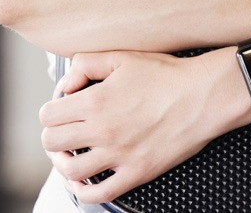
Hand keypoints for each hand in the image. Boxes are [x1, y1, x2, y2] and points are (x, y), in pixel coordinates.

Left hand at [39, 50, 250, 204]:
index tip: (62, 108)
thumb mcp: (122, 57)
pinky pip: (99, 193)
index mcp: (95, 101)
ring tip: (69, 155)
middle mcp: (103, 131)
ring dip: (62, 163)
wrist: (203, 96)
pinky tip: (82, 182)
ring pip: (70, 170)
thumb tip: (65, 84)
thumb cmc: (167, 75)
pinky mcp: (137, 172)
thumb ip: (85, 64)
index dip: (51, 110)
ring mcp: (119, 155)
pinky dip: (83, 191)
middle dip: (54, 134)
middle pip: (52, 142)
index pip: (48, 115)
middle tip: (65, 130)